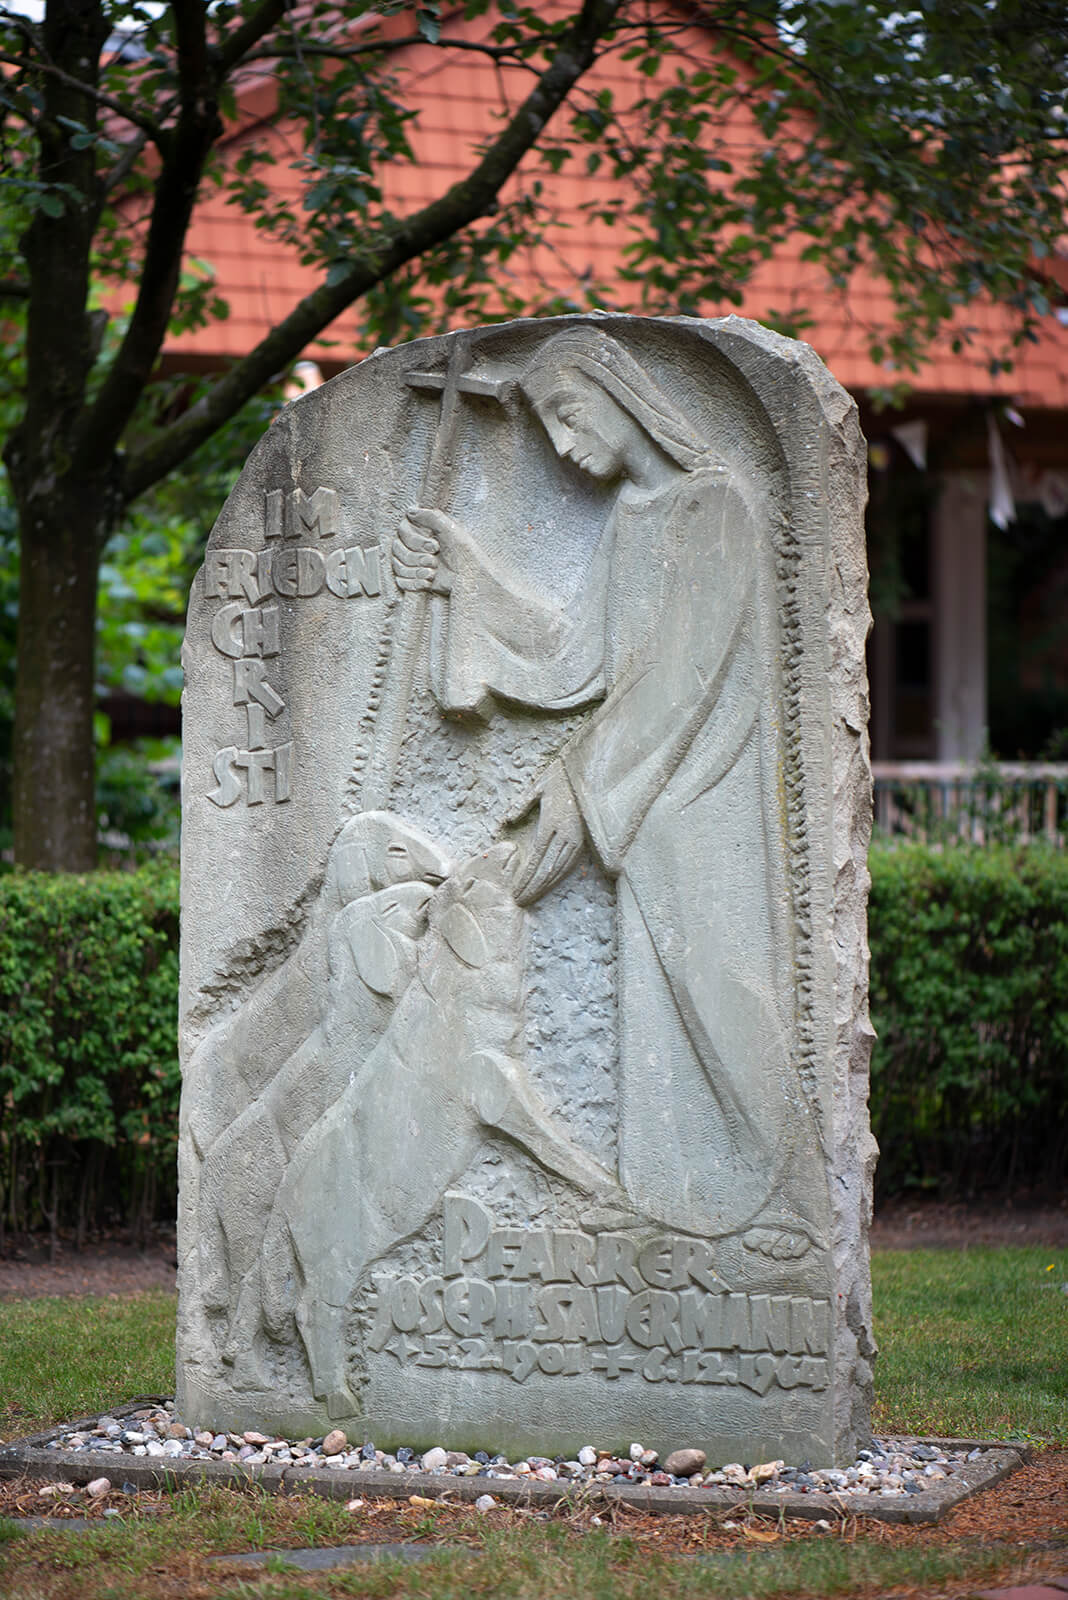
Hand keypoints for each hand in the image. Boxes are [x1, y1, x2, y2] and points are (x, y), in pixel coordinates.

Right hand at [391, 506, 468, 593]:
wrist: (470, 578)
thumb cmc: (464, 552)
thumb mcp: (451, 530)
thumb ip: (432, 517)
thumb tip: (410, 511)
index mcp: (421, 530)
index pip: (402, 532)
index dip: (416, 541)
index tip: (435, 547)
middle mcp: (413, 545)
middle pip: (397, 550)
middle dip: (416, 558)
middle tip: (434, 562)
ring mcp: (412, 563)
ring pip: (398, 566)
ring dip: (415, 571)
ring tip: (433, 573)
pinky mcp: (414, 579)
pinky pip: (401, 582)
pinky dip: (414, 583)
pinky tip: (428, 582)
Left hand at [510, 760, 583, 906]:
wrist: (590, 771)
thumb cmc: (561, 776)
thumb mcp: (538, 787)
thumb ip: (521, 804)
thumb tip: (507, 820)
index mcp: (552, 822)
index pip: (537, 858)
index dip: (526, 877)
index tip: (515, 889)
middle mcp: (566, 834)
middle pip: (548, 869)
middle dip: (533, 887)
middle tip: (520, 900)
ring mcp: (578, 837)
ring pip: (560, 869)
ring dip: (545, 886)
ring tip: (532, 897)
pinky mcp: (585, 838)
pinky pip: (571, 863)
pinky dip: (559, 876)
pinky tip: (550, 884)